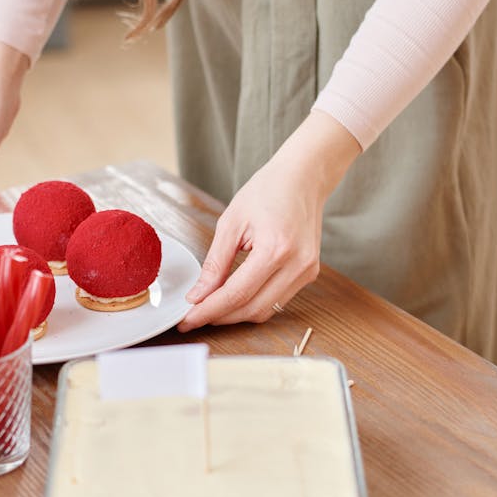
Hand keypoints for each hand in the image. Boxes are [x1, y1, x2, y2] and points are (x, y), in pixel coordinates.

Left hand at [178, 111, 360, 331]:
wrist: (303, 177)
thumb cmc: (268, 190)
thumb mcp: (231, 222)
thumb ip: (215, 263)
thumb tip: (198, 295)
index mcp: (276, 248)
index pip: (237, 294)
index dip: (209, 311)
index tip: (187, 319)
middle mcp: (297, 264)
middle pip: (252, 308)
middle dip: (220, 317)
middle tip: (194, 316)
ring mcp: (307, 271)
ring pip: (265, 310)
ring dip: (236, 314)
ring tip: (211, 307)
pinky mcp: (309, 273)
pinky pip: (277, 300)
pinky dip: (253, 303)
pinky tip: (234, 296)